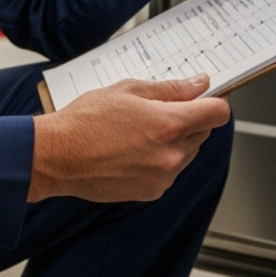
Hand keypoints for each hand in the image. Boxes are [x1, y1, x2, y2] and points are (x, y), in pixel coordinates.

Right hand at [28, 74, 231, 202]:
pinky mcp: (152, 192)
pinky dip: (160, 160)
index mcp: (170, 124)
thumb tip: (199, 84)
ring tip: (139, 132)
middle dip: (189, 120)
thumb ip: (171, 89)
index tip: (205, 97)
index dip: (214, 101)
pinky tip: (133, 150)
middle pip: (203, 132)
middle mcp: (172, 154)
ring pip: (187, 153)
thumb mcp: (129, 90)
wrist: (57, 157)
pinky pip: (169, 171)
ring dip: (175, 141)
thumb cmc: (85, 121)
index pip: (218, 113)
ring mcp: (163, 176)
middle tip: (159, 110)